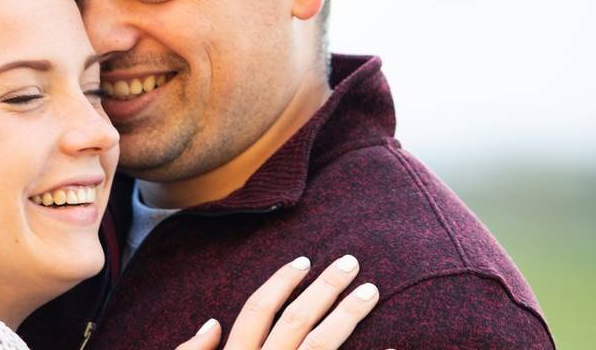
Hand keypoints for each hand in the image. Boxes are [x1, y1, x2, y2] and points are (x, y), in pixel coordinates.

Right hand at [175, 255, 381, 349]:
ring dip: (349, 315)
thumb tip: (210, 322)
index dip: (280, 283)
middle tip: (351, 262)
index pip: (258, 311)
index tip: (304, 261)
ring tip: (371, 292)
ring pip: (323, 345)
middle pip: (297, 321)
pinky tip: (394, 346)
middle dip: (325, 288)